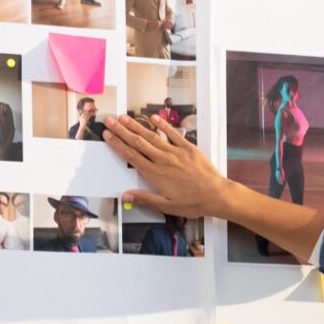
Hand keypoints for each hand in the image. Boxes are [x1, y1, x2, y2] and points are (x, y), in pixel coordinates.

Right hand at [105, 114, 222, 217]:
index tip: (107, 135)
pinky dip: (162, 125)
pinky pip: (173, 133)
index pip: (131, 156)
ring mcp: (175, 152)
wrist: (216, 195)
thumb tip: (125, 196)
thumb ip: (145, 199)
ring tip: (124, 117)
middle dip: (122, 131)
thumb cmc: (193, 203)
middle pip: (137, 142)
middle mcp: (163, 160)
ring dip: (137, 125)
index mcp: (155, 174)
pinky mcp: (188, 148)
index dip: (117, 144)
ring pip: (152, 136)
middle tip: (109, 120)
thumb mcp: (167, 206)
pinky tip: (153, 117)